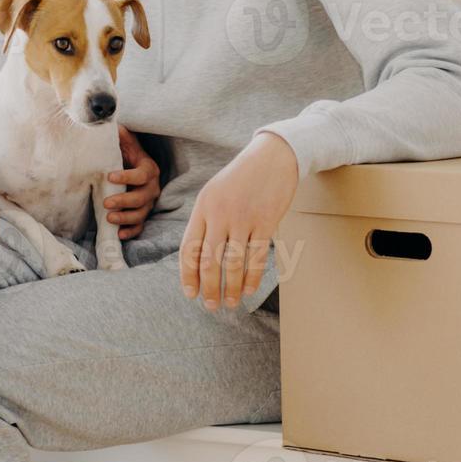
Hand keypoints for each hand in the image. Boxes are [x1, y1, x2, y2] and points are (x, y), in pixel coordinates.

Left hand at [103, 125, 160, 239]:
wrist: (133, 169)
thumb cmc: (126, 156)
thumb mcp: (126, 144)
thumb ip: (121, 136)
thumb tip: (113, 125)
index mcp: (149, 169)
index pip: (141, 174)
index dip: (127, 176)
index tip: (109, 176)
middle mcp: (152, 188)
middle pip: (142, 198)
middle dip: (124, 201)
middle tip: (106, 202)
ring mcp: (148, 203)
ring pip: (141, 214)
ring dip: (126, 218)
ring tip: (109, 218)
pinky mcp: (142, 215)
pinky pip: (140, 226)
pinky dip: (131, 232)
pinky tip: (118, 234)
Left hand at [181, 133, 299, 310]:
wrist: (273, 156)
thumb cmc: (242, 177)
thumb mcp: (214, 192)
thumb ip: (206, 221)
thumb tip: (198, 257)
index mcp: (202, 207)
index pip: (189, 248)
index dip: (188, 275)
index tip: (190, 293)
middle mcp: (220, 213)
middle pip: (209, 260)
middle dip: (208, 288)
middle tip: (211, 305)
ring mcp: (243, 217)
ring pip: (234, 263)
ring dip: (231, 288)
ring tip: (231, 302)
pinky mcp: (266, 221)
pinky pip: (257, 257)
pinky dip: (252, 277)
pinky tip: (249, 289)